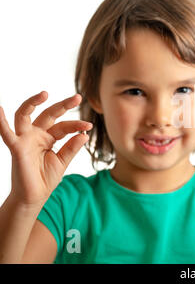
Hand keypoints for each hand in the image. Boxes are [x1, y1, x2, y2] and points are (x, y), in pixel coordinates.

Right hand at [0, 91, 92, 206]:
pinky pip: (6, 133)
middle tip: (78, 97)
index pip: (64, 126)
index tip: (89, 126)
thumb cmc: (46, 179)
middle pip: (49, 115)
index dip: (77, 125)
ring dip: (33, 103)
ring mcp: (25, 139)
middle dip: (63, 105)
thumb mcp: (63, 161)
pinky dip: (1, 122)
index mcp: (49, 138)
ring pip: (25, 115)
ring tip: (44, 94)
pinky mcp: (16, 148)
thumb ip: (72, 148)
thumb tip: (84, 134)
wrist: (34, 197)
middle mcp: (36, 135)